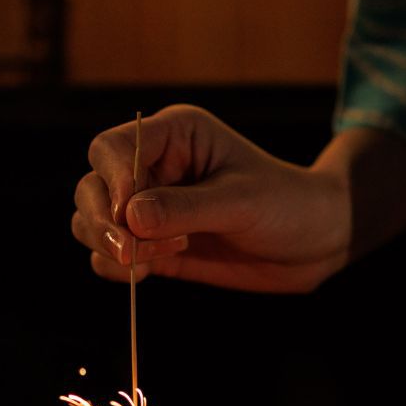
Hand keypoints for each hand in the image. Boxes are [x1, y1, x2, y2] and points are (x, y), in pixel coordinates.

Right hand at [71, 105, 351, 292]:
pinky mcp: (153, 246)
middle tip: (130, 250)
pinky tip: (150, 269)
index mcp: (174, 136)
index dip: (111, 178)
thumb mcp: (241, 201)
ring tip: (153, 259)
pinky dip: (116, 268)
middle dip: (101, 220)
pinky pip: (109, 256)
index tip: (128, 212)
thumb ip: (184, 208)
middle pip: (92, 185)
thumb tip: (128, 217)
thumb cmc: (288, 205)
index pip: (114, 147)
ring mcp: (150, 209)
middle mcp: (154, 168)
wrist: (314, 243)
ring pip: (91, 221)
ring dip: (108, 245)